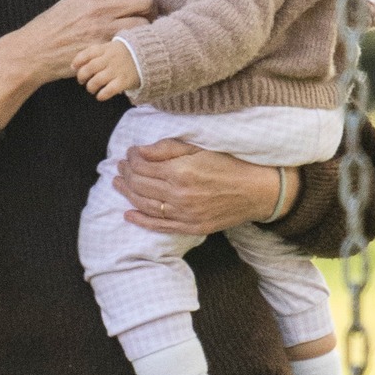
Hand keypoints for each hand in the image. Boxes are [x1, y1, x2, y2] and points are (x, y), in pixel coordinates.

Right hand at [0, 0, 153, 126]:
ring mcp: (102, 29)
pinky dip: (133, 47)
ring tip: (136, 35)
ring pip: (144, 23)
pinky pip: (131, 44)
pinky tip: (127, 49)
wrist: (34, 51)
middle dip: (148, 8)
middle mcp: (100, 6)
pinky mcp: (102, 49)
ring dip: (144, 30)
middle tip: (141, 17)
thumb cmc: (53, 25)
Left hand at [74, 38, 141, 100]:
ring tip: (91, 89)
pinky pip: (109, 90)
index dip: (78, 61)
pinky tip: (100, 96)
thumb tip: (79, 63)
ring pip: (97, 80)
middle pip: (89, 68)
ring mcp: (117, 70)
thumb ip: (99, 52)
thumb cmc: (127, 54)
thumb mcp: (113, 47)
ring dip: (91, 87)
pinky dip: (102, 95)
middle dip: (82, 76)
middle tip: (82, 81)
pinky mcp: (124, 81)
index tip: (74, 67)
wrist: (150, 56)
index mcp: (106, 49)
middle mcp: (110, 59)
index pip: (87, 53)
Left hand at [115, 136, 297, 237]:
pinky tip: (128, 214)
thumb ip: (168, 149)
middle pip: (140, 185)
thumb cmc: (231, 164)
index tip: (129, 153)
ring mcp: (184, 214)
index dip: (131, 158)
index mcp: (180, 171)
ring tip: (117, 184)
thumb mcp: (200, 148)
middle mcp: (179, 195)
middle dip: (125, 174)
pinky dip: (141, 221)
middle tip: (119, 167)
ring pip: (145, 205)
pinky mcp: (191, 226)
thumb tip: (139, 151)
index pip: (143, 166)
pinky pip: (159, 226)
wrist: (258, 190)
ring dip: (127, 194)